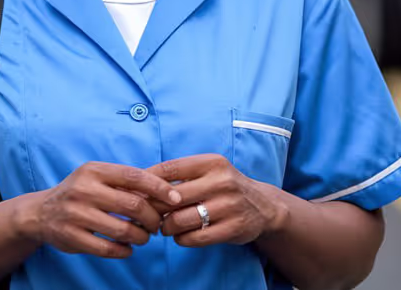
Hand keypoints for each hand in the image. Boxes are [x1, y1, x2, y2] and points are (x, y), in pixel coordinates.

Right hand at [33, 161, 181, 258]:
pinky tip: (129, 248)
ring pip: (123, 229)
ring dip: (141, 237)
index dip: (158, 187)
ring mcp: (76, 214)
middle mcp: (84, 189)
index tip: (175, 198)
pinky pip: (108, 248)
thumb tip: (164, 187)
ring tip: (144, 237)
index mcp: (94, 170)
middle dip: (153, 217)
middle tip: (158, 225)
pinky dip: (124, 250)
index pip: (134, 176)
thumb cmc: (79, 192)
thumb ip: (124, 181)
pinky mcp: (72, 237)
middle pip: (133, 204)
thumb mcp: (96, 177)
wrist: (41, 212)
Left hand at [146, 154, 284, 247]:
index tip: (137, 190)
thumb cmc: (224, 185)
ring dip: (166, 227)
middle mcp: (221, 181)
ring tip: (165, 227)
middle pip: (172, 197)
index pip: (170, 169)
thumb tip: (142, 182)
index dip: (148, 181)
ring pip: (181, 220)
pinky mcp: (233, 229)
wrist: (263, 206)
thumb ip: (181, 174)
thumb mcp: (208, 170)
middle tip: (149, 214)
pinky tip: (180, 236)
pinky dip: (181, 239)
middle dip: (155, 208)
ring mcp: (228, 206)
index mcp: (211, 162)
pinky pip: (196, 238)